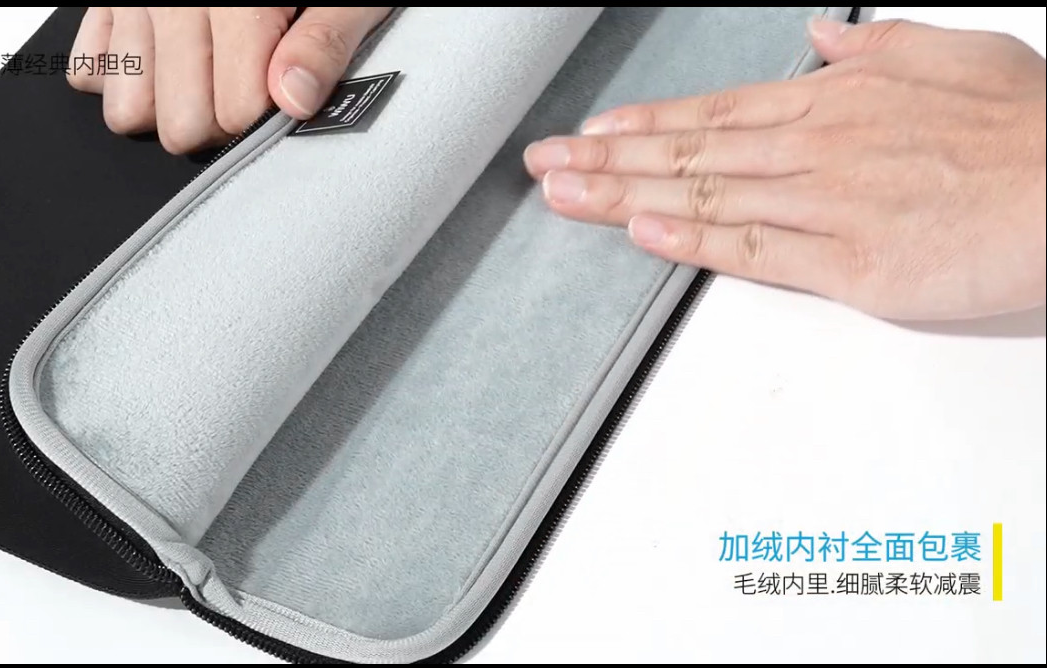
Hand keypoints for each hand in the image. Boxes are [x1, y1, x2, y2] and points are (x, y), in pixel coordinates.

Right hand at [68, 7, 392, 153]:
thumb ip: (323, 43)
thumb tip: (294, 100)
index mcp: (239, 4)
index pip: (234, 113)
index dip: (264, 117)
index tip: (278, 96)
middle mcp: (174, 1)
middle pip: (178, 124)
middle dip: (216, 124)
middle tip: (242, 91)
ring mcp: (133, 2)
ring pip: (127, 110)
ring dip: (166, 107)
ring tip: (202, 77)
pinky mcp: (105, 1)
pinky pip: (87, 71)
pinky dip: (121, 78)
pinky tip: (163, 59)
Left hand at [523, 18, 1046, 320]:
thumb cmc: (1028, 129)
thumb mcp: (953, 54)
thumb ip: (877, 49)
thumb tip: (823, 39)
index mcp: (836, 102)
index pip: (714, 113)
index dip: (646, 125)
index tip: (593, 133)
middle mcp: (817, 149)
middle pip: (691, 153)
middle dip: (608, 159)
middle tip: (545, 165)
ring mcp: (829, 205)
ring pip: (706, 197)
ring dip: (625, 197)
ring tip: (565, 198)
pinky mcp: (851, 266)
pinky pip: (757, 250)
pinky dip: (695, 241)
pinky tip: (643, 235)